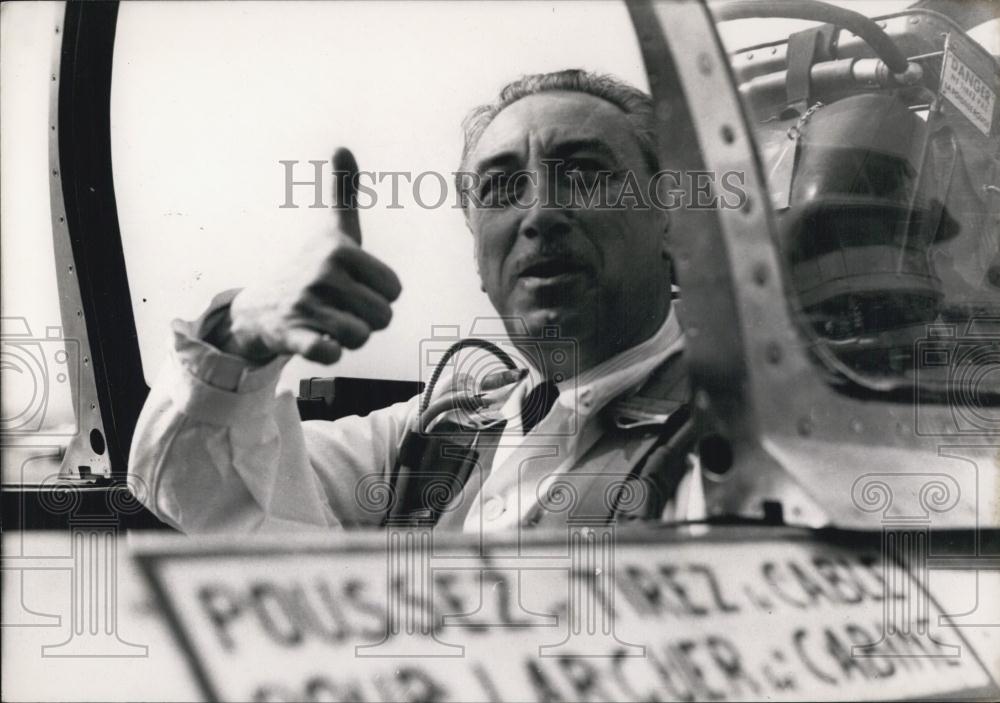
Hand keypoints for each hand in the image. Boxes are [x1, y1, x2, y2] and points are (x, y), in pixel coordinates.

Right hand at [212, 148, 401, 363]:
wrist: (261, 307)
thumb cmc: (310, 268)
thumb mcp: (333, 231)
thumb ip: (344, 192)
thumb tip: (342, 146)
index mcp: (340, 250)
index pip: (394, 290)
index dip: (379, 296)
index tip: (355, 287)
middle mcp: (323, 274)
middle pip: (383, 317)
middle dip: (367, 320)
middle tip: (341, 309)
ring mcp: (307, 305)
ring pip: (362, 337)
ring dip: (350, 338)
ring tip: (329, 323)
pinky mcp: (293, 335)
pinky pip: (330, 353)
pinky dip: (329, 352)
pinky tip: (320, 342)